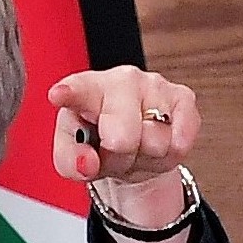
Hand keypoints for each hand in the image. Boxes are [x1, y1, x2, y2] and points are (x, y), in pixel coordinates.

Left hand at [50, 66, 199, 190]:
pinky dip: (169, 154)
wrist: (132, 147)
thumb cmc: (98, 142)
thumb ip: (70, 162)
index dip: (70, 93)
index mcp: (87, 89)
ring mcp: (154, 85)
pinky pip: (180, 143)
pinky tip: (158, 142)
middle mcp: (121, 80)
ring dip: (144, 157)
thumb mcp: (73, 157)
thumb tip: (88, 163)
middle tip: (113, 151)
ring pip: (155, 144)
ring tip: (135, 147)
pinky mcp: (183, 98)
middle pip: (122, 138)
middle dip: (118, 157)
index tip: (59, 94)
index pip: (77, 90)